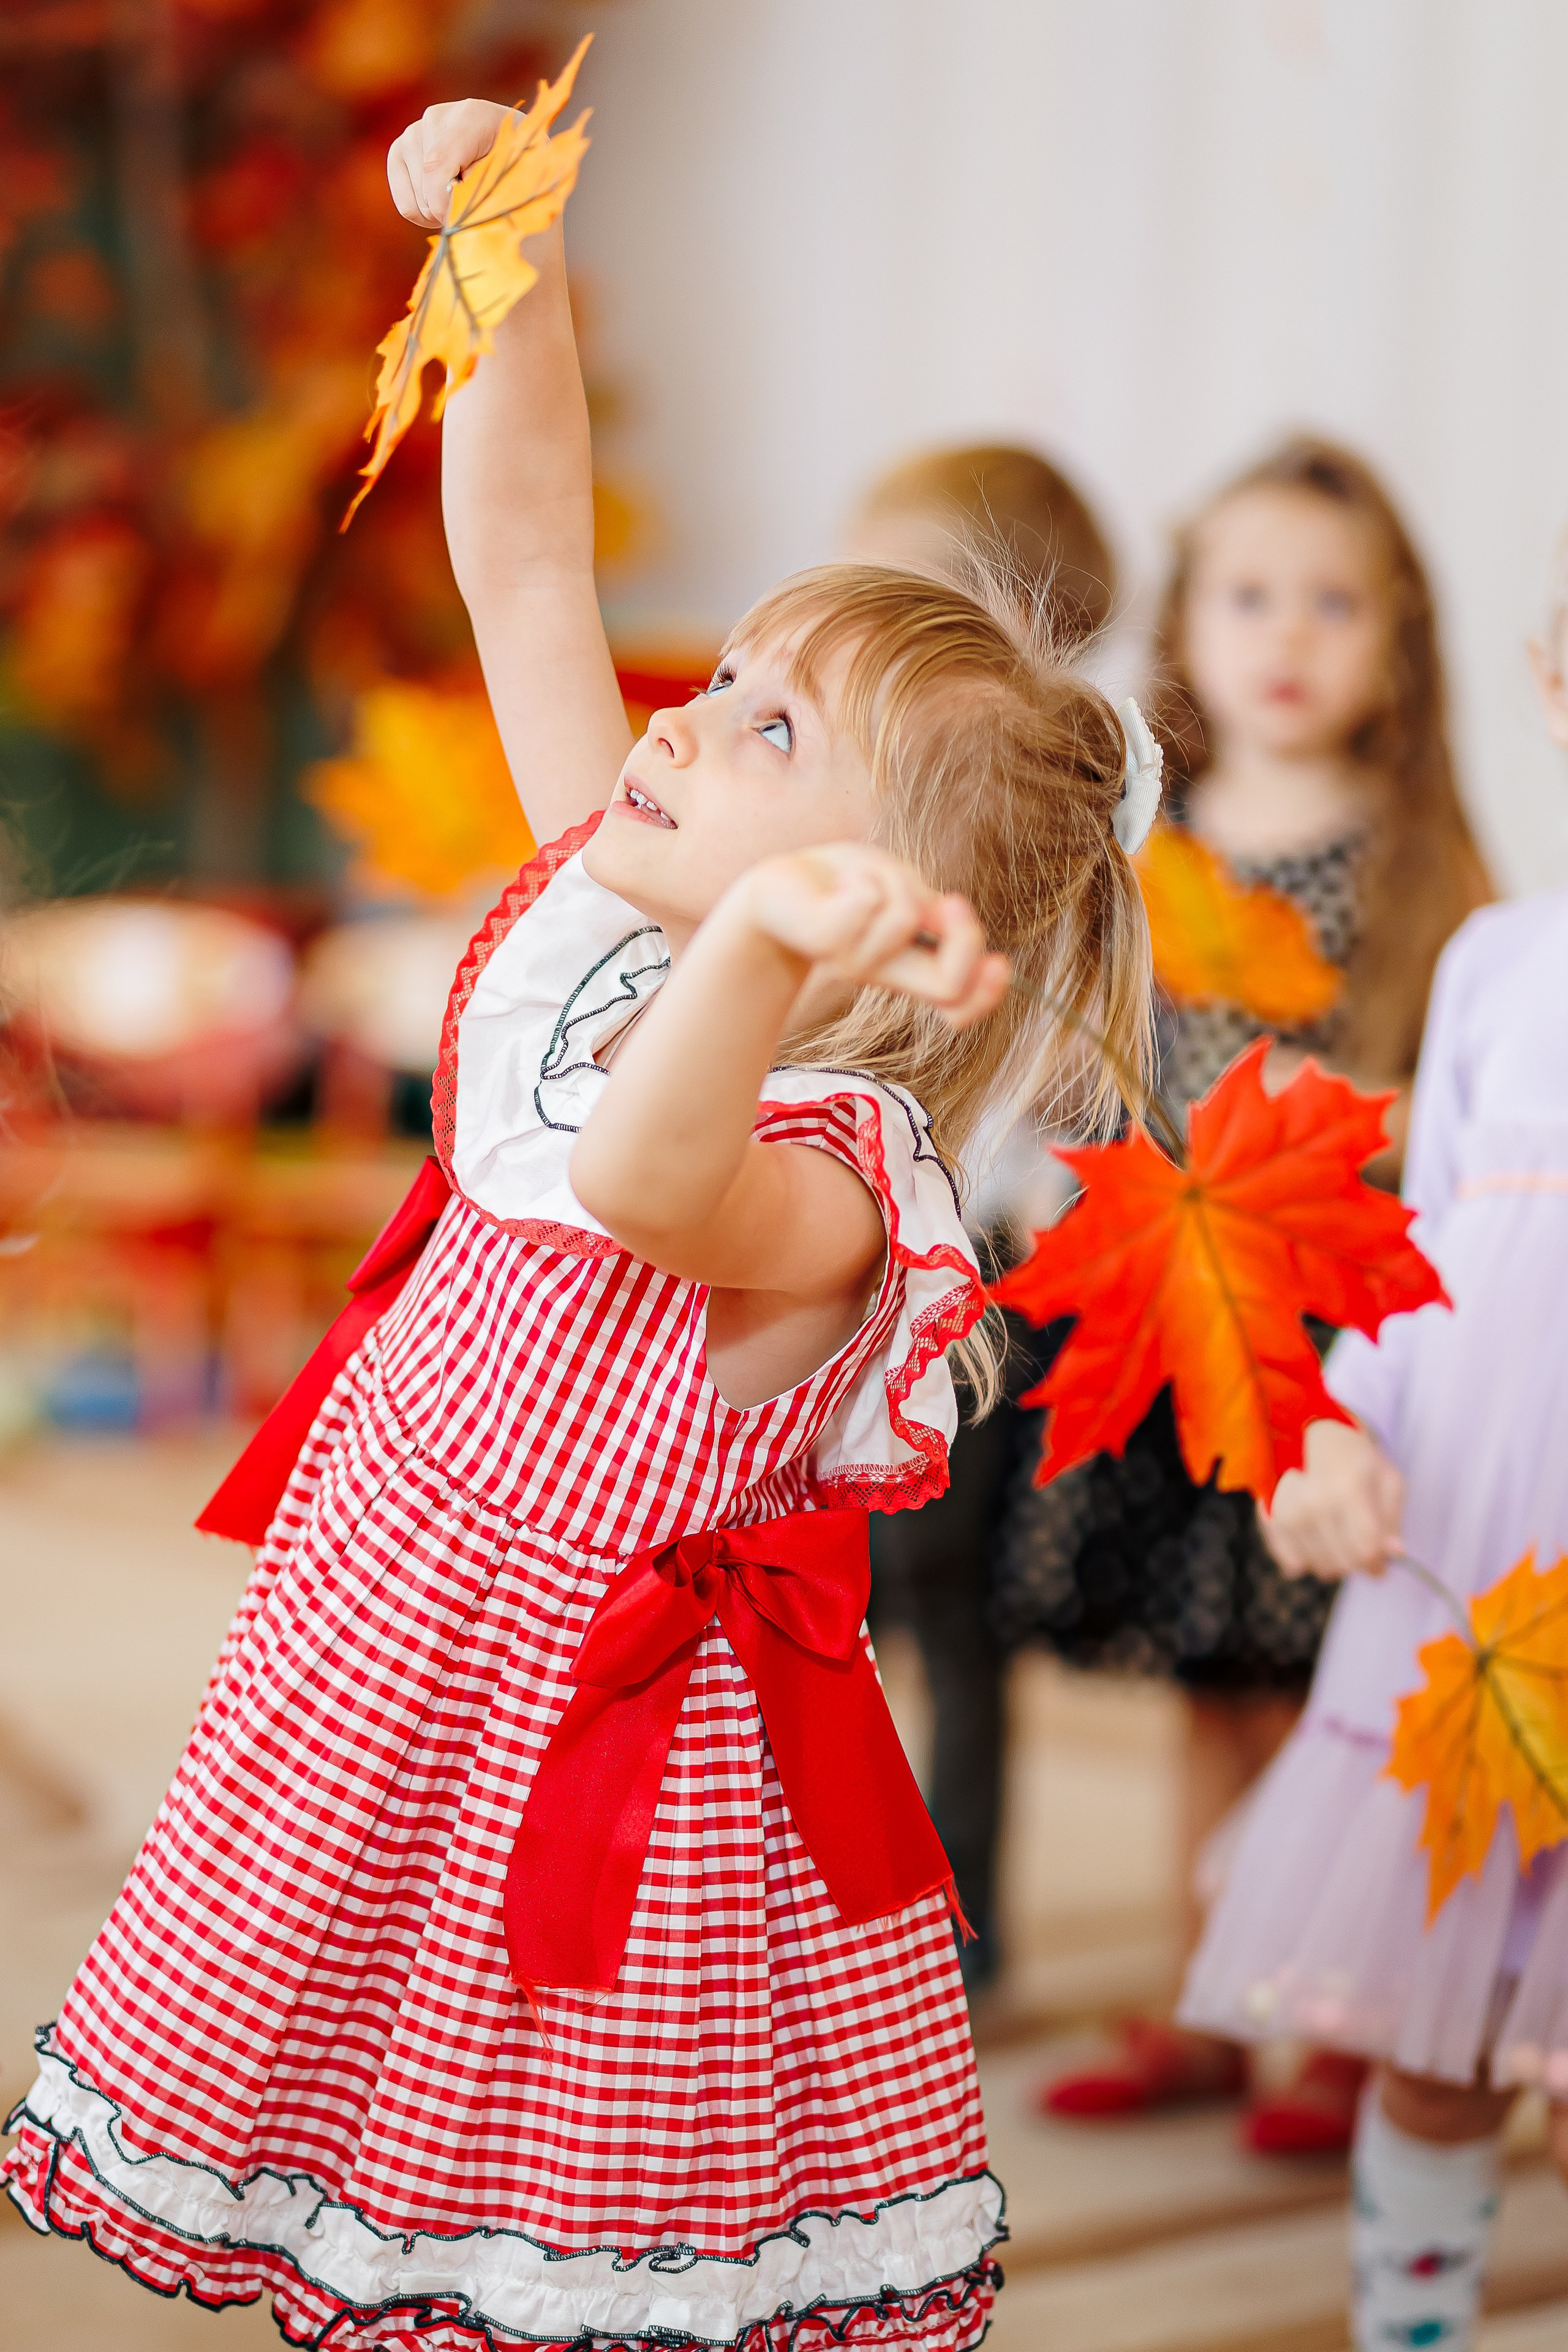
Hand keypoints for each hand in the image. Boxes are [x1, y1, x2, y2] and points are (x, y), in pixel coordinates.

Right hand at [387, 99, 510, 228]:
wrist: (506, 148)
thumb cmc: (517, 167)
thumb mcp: (513, 178)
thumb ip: (483, 188)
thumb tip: (450, 208)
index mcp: (469, 117)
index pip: (437, 166)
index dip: (445, 205)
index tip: (463, 222)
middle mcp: (436, 118)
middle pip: (426, 188)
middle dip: (449, 210)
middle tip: (473, 206)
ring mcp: (414, 132)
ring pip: (416, 201)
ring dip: (439, 213)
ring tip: (460, 200)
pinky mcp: (399, 151)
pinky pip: (404, 202)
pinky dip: (424, 215)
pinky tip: (442, 205)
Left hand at [734, 845, 1010, 1028]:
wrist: (776, 887)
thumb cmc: (842, 885)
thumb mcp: (902, 891)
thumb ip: (932, 915)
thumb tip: (951, 918)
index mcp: (908, 964)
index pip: (960, 996)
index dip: (989, 994)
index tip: (999, 965)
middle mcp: (885, 971)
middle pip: (948, 984)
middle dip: (966, 939)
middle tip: (947, 903)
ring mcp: (852, 960)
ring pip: (906, 920)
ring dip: (892, 882)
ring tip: (861, 881)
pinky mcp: (824, 940)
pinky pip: (866, 903)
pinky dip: (862, 880)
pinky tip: (841, 884)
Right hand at [1260, 1417, 1404, 1581]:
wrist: (1309, 1433)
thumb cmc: (1356, 1458)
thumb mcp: (1388, 1479)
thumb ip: (1392, 1519)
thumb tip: (1396, 1554)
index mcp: (1348, 1489)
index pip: (1366, 1550)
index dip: (1378, 1564)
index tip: (1381, 1562)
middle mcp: (1314, 1503)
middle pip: (1342, 1562)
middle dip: (1356, 1563)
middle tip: (1359, 1547)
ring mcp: (1289, 1513)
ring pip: (1318, 1566)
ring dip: (1333, 1562)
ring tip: (1337, 1539)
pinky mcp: (1270, 1520)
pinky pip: (1291, 1563)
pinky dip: (1306, 1561)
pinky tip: (1315, 1544)